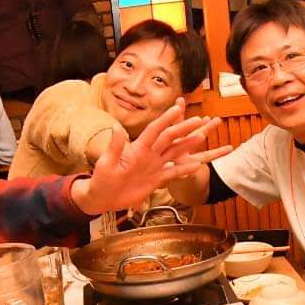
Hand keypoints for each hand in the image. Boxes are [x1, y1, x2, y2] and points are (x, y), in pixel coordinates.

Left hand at [71, 99, 229, 215]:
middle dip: (185, 128)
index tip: (177, 108)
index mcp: (138, 148)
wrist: (103, 197)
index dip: (165, 119)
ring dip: (188, 144)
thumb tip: (115, 127)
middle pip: (170, 138)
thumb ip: (115, 147)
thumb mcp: (106, 163)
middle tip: (200, 119)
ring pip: (175, 152)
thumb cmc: (102, 179)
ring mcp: (154, 166)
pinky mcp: (156, 179)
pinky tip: (197, 165)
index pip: (154, 130)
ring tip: (202, 135)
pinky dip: (185, 169)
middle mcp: (149, 154)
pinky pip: (173, 173)